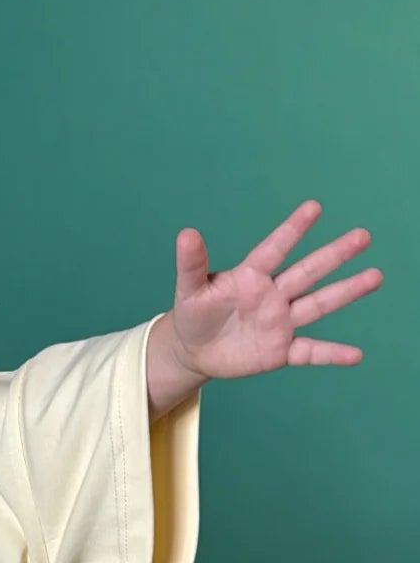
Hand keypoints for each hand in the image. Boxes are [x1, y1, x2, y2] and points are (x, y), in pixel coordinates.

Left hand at [150, 200, 383, 414]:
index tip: (314, 207)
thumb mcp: (188, 290)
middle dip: (334, 255)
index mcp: (251, 276)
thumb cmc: (193, 313)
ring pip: (318, 304)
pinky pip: (310, 351)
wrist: (195, 350)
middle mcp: (273, 294)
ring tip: (375, 276)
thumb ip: (192, 264)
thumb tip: (186, 233)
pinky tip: (356, 355)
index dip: (293, 230)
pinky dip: (332, 354)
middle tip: (363, 236)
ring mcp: (281, 322)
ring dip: (346, 292)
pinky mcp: (281, 350)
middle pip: (308, 272)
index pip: (275, 249)